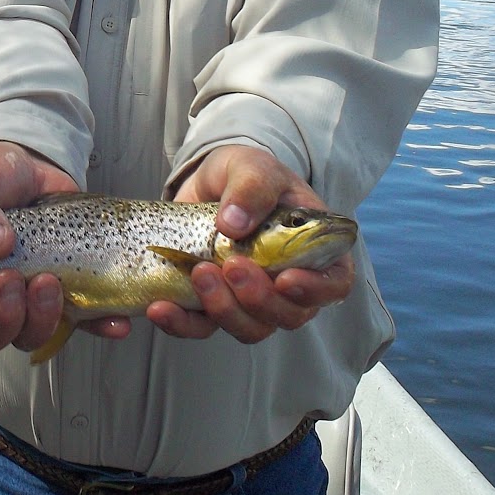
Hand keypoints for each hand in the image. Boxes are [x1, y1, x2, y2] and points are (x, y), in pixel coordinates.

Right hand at [0, 141, 128, 353]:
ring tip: (50, 282)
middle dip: (4, 316)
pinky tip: (114, 321)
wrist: (31, 164)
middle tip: (12, 278)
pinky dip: (98, 325)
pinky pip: (82, 322)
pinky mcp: (65, 294)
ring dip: (42, 318)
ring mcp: (27, 300)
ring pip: (31, 334)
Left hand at [148, 144, 353, 343]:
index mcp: (316, 251)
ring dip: (224, 309)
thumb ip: (252, 187)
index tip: (284, 279)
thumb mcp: (252, 166)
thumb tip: (234, 224)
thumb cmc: (245, 174)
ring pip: (250, 328)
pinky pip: (203, 328)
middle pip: (289, 315)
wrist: (207, 183)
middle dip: (259, 299)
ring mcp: (252, 299)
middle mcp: (289, 284)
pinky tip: (161, 308)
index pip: (333, 284)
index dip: (314, 291)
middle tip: (231, 266)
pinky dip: (183, 324)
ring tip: (198, 273)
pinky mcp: (214, 304)